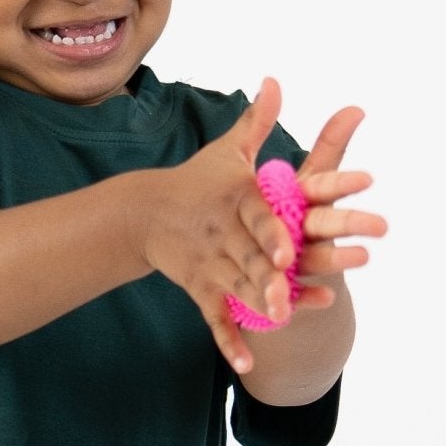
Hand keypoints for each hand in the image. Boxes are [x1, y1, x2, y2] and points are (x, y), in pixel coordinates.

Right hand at [140, 77, 387, 375]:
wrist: (146, 212)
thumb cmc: (200, 180)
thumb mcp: (227, 151)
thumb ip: (257, 122)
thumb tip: (274, 80)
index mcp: (235, 199)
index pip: (257, 217)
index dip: (274, 232)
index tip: (291, 246)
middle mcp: (222, 234)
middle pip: (252, 259)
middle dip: (275, 277)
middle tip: (299, 294)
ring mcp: (210, 265)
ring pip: (237, 288)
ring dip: (257, 306)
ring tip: (281, 321)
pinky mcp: (201, 288)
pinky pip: (216, 318)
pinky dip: (229, 341)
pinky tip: (247, 365)